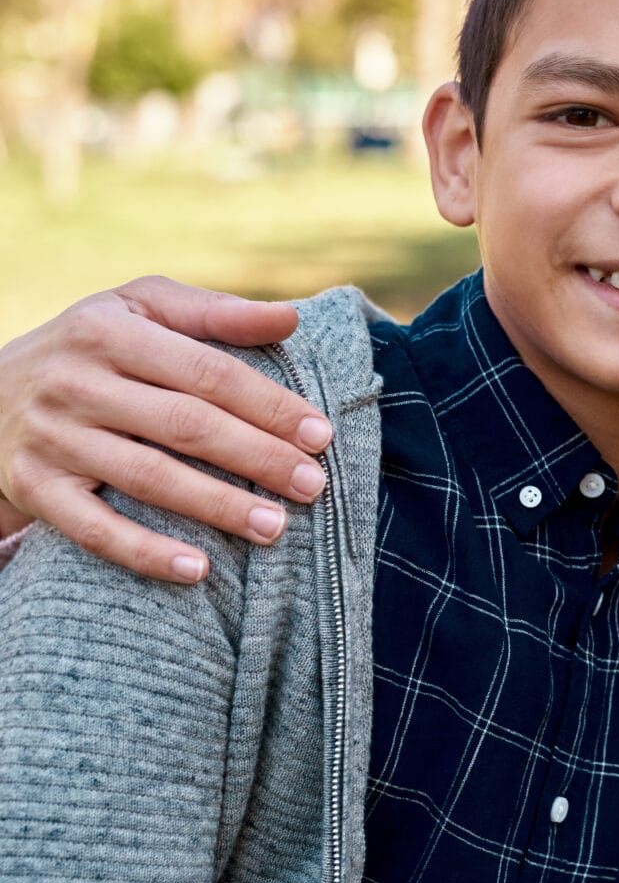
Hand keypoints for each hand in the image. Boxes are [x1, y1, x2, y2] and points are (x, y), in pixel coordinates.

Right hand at [0, 277, 331, 583]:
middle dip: (257, 457)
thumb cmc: (92, 349)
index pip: (207, 372)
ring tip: (276, 527)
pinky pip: (93, 529)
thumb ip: (214, 312)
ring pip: (147, 478)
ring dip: (217, 506)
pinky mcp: (35, 489)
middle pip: (185, 425)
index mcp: (109, 332)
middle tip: (313, 484)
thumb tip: (290, 317)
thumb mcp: (139, 311)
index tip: (319, 435)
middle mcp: (75, 383)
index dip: (268, 405)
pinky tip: (198, 571)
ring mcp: (52, 439)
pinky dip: (145, 552)